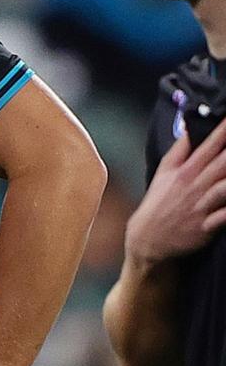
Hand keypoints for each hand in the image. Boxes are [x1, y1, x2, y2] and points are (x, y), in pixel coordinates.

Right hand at [126, 116, 225, 265]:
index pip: (208, 146)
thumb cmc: (158, 202)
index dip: (223, 131)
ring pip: (225, 188)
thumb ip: (180, 150)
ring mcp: (201, 206)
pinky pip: (225, 217)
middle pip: (222, 164)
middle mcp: (195, 185)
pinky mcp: (207, 227)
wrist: (147, 237)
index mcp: (185, 170)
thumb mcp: (164, 172)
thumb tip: (189, 127)